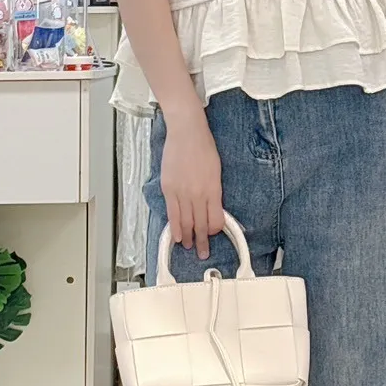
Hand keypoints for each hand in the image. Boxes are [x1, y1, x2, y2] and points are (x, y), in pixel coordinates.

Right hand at [160, 107, 223, 260]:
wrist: (187, 133)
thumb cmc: (204, 147)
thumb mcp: (216, 171)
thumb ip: (213, 191)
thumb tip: (210, 207)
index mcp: (213, 190)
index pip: (215, 219)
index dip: (213, 230)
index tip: (212, 234)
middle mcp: (198, 194)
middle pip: (200, 225)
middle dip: (201, 241)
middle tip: (202, 252)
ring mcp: (182, 193)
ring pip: (186, 222)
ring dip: (187, 237)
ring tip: (188, 247)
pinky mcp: (169, 189)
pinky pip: (172, 213)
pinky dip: (174, 227)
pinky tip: (176, 236)